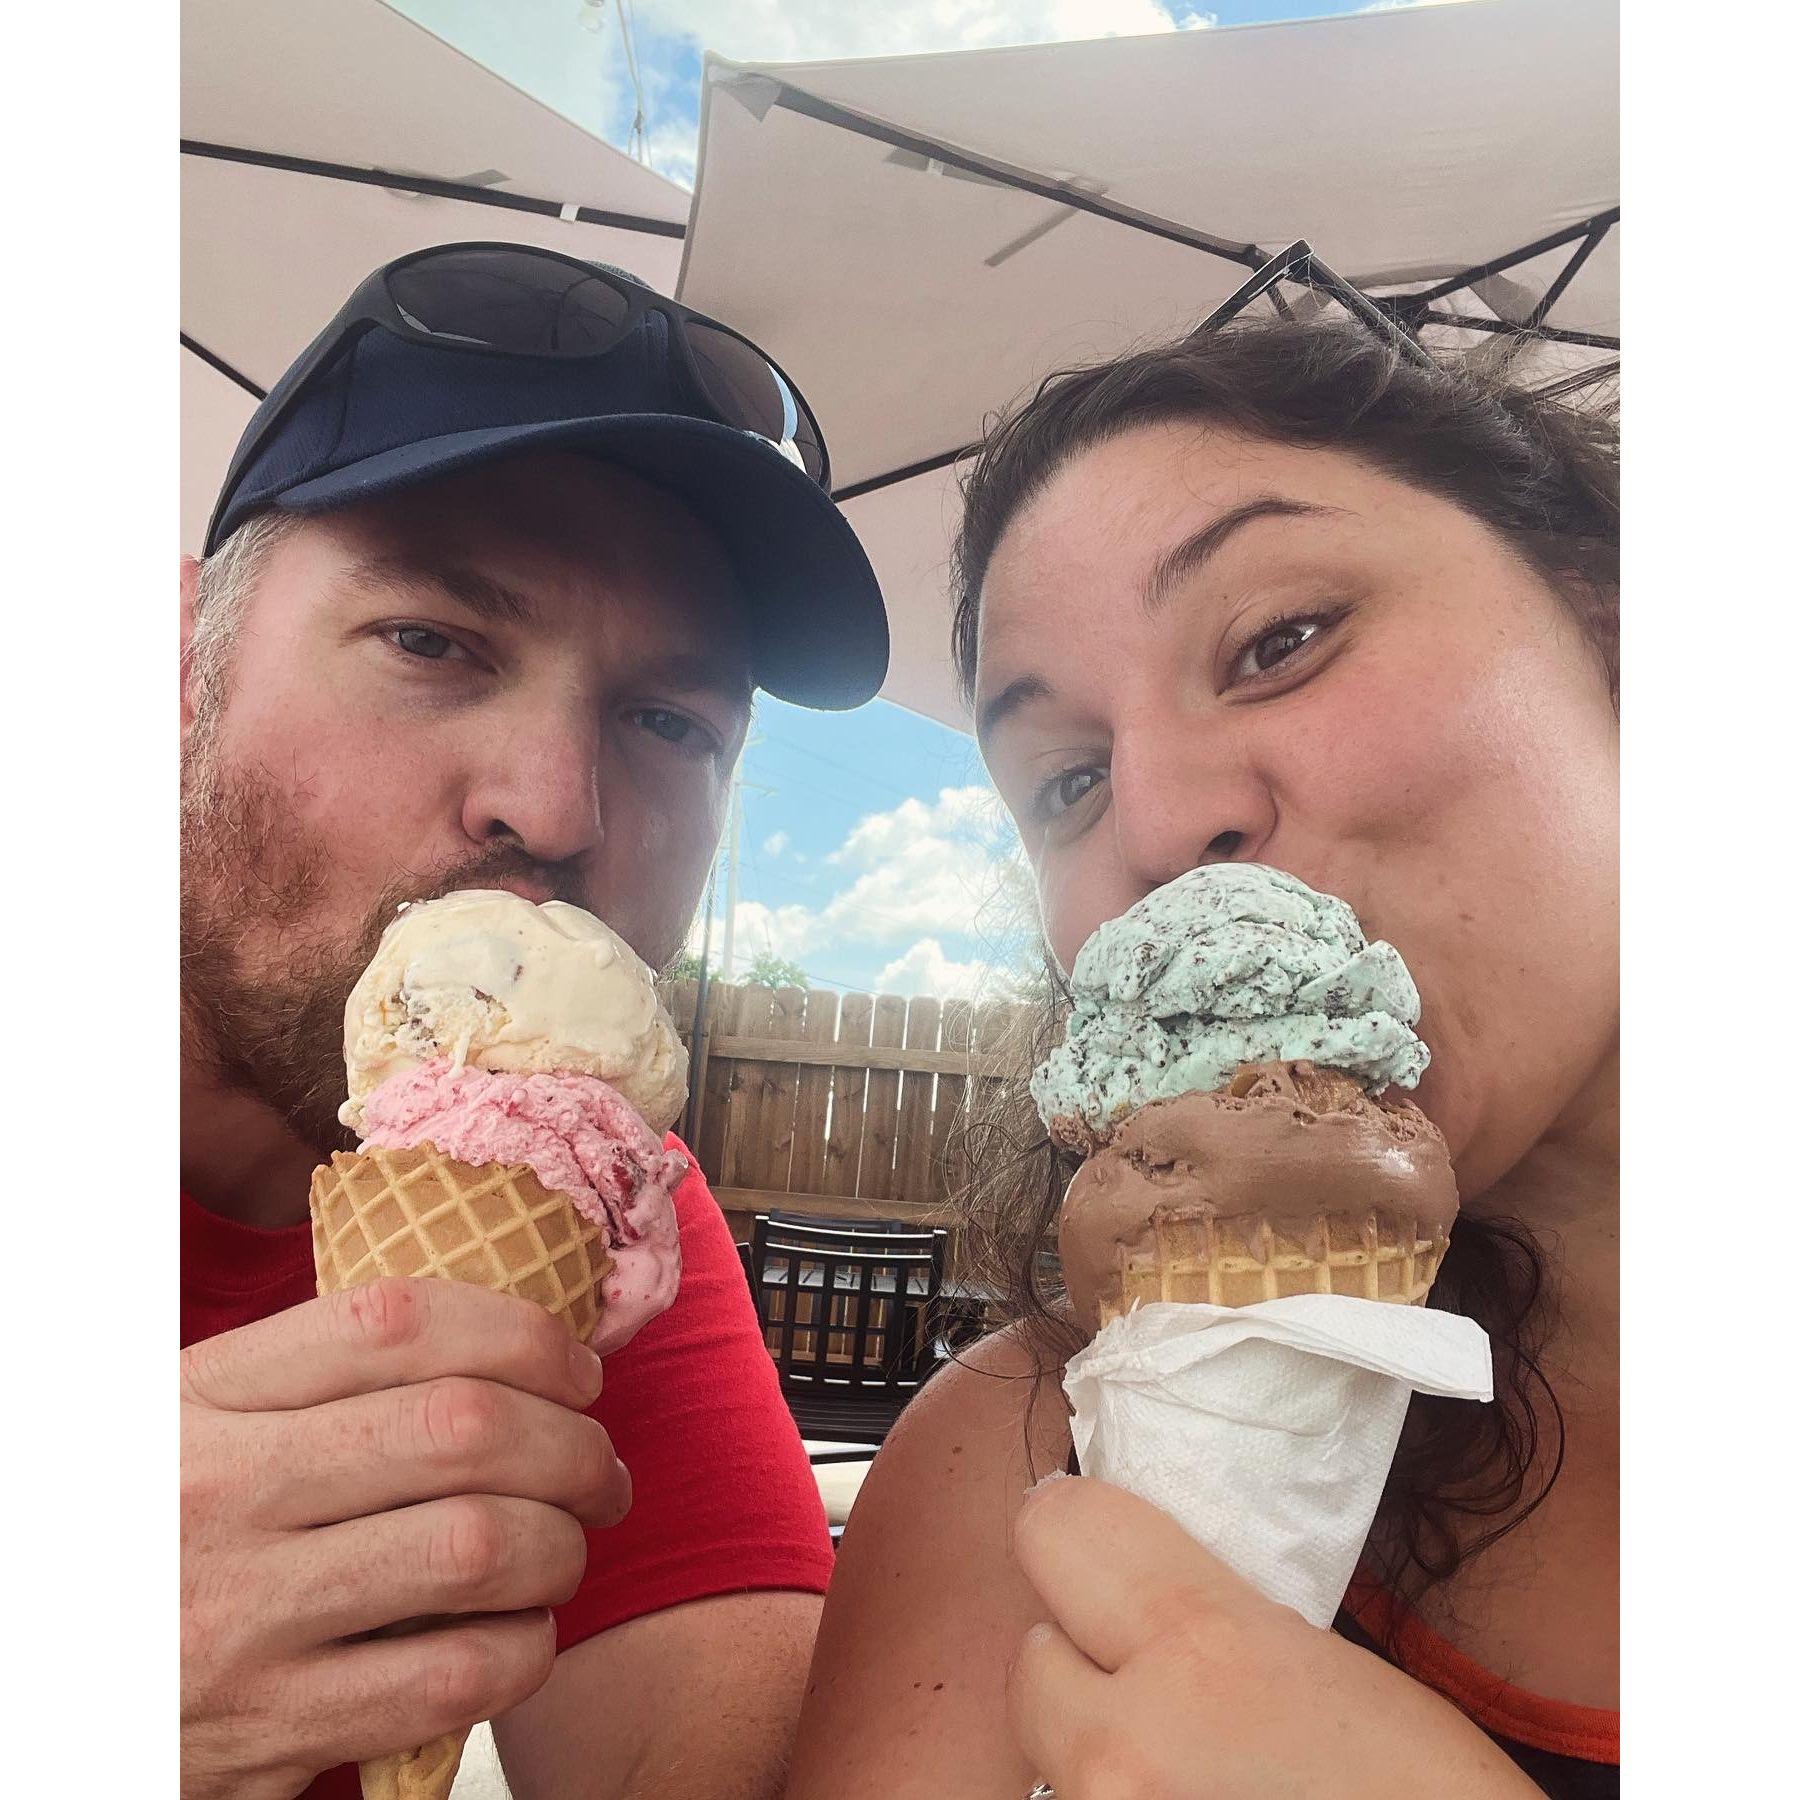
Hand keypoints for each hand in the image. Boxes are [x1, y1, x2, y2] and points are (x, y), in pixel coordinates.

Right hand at [181, 1277, 631, 1799]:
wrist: (48, 1695)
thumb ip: (314, 1381)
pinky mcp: (267, 1731)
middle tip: (599, 1469)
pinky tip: (520, 1633)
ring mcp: (241, 1617)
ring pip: (475, 1547)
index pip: (393, 1321)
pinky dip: (524, 1649)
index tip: (573, 1367)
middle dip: (572, 1443)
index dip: (519, 1331)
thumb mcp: (188, 1428)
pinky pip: (452, 1676)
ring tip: (565, 1546)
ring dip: (560, 1544)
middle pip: (459, 1428)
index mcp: (201, 1397)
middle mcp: (218, 1493)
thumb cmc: (154, 1535)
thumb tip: (503, 1346)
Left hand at [1007, 1477, 1541, 1798]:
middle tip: (1157, 1688)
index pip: (1054, 1530)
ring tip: (1194, 1771)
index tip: (1098, 1545)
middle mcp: (1128, 1749)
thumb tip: (1133, 1599)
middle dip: (1081, 1668)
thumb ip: (1211, 1624)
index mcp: (1202, 1652)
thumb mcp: (1326, 1675)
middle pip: (1028, 1664)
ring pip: (1052, 1761)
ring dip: (1099, 1757)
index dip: (1077, 1533)